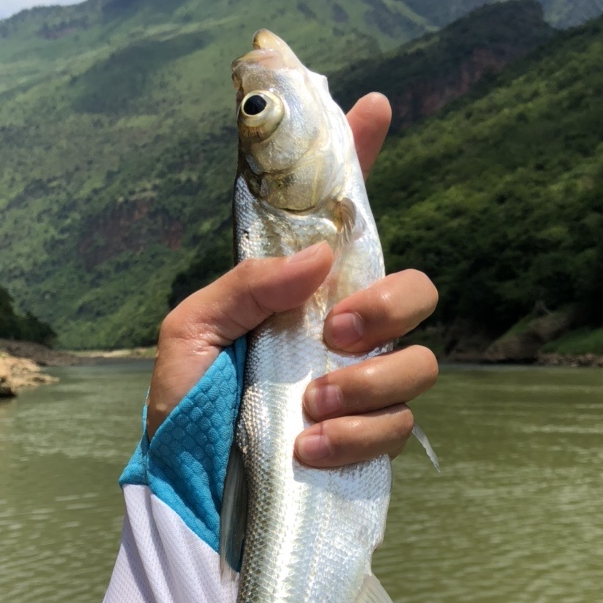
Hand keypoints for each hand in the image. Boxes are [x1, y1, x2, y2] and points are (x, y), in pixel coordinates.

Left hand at [148, 94, 438, 463]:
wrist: (189, 495)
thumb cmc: (183, 406)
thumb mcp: (193, 331)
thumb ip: (249, 285)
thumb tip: (320, 256)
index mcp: (297, 295)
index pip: (342, 221)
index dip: (360, 161)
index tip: (374, 107)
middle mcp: (339, 336)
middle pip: (417, 293)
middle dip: (390, 306)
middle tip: (335, 334)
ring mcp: (360, 390)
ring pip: (420, 364)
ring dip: (368, 384)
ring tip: (310, 406)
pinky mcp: (368, 441)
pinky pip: (399, 426)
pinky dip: (358, 435)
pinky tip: (311, 447)